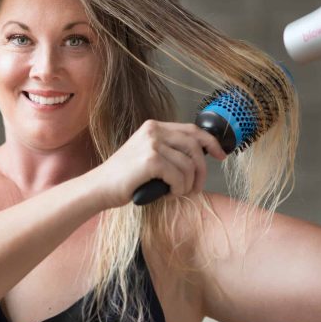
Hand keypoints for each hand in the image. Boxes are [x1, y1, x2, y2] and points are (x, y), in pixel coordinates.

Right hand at [92, 119, 226, 208]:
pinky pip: (179, 176)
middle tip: (196, 188)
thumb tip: (199, 158)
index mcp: (154, 127)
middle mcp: (153, 130)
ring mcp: (151, 143)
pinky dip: (178, 190)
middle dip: (202, 170)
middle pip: (195, 146)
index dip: (210, 142)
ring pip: (189, 165)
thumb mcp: (148, 156)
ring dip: (187, 185)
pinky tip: (167, 194)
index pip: (192, 130)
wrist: (99, 188)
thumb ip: (170, 151)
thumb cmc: (125, 178)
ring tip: (176, 193)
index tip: (221, 155)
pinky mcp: (150, 160)